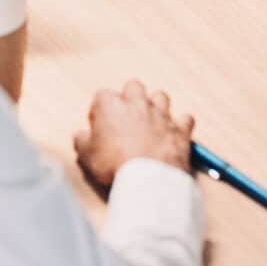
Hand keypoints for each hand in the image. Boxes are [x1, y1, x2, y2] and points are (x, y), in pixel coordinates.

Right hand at [74, 78, 195, 196]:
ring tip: (150, 121)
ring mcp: (162, 115)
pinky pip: (185, 119)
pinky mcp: (180, 129)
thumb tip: (81, 136)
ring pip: (161, 96)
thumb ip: (82, 140)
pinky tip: (175, 132)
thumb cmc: (114, 165)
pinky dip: (180, 125)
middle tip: (125, 117)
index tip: (98, 124)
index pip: (102, 95)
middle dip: (129, 97)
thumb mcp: (86, 155)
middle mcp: (138, 104)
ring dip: (156, 106)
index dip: (99, 110)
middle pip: (134, 86)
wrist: (148, 179)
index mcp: (112, 106)